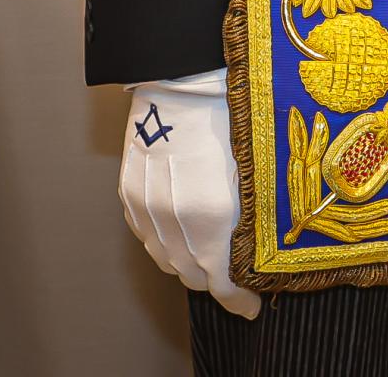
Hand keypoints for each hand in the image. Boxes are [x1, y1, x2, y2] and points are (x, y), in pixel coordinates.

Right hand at [119, 70, 259, 318]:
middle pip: (191, 273)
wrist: (181, 78)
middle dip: (214, 282)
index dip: (237, 299)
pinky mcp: (129, 194)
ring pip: (165, 258)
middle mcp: (172, 219)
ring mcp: (146, 208)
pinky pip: (146, 236)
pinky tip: (182, 237)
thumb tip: (257, 243)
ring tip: (210, 261)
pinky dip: (165, 244)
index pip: (220, 279)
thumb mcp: (251, 168)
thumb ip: (251, 213)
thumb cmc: (228, 114)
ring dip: (188, 265)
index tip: (252, 308)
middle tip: (236, 283)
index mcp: (209, 215)